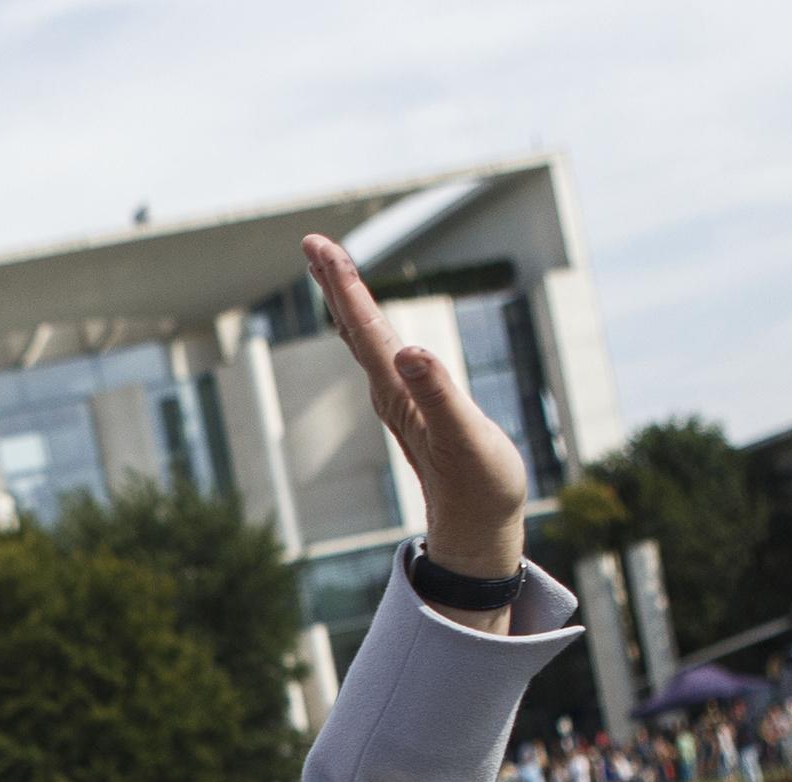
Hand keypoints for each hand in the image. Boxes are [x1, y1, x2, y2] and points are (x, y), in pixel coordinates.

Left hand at [302, 234, 527, 588]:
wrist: (477, 530)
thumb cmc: (480, 486)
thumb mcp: (466, 438)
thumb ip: (438, 393)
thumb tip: (407, 350)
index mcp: (398, 393)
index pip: (365, 328)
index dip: (343, 284)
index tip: (319, 245)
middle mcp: (389, 394)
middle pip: (355, 329)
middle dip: (335, 283)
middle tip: (312, 241)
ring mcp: (398, 403)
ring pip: (363, 341)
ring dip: (346, 302)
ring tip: (331, 268)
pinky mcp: (411, 410)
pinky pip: (380, 357)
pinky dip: (367, 327)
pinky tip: (365, 321)